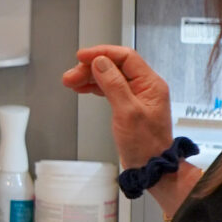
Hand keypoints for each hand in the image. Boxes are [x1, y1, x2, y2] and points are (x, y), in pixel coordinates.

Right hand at [61, 45, 172, 169]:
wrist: (151, 167)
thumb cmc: (145, 145)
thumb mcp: (127, 112)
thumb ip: (114, 84)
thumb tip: (100, 63)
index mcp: (150, 84)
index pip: (125, 57)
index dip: (102, 53)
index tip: (82, 57)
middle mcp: (145, 87)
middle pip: (115, 66)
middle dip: (91, 68)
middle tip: (71, 76)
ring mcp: (137, 96)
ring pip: (110, 77)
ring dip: (90, 77)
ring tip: (71, 82)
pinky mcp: (129, 106)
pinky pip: (110, 88)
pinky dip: (95, 87)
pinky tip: (83, 88)